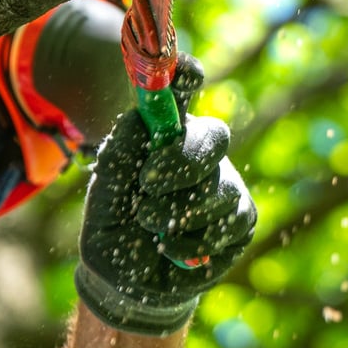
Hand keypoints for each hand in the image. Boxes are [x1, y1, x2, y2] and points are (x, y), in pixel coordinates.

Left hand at [74, 56, 255, 335]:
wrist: (128, 280)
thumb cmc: (114, 225)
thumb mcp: (105, 190)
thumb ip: (121, 153)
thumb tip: (141, 117)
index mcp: (165, 135)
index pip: (184, 92)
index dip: (186, 76)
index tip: (184, 68)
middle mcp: (200, 152)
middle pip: (213, 136)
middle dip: (181, 161)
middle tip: (148, 184)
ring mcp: (225, 184)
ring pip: (219, 187)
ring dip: (175, 212)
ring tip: (149, 225)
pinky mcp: (242, 219)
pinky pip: (229, 223)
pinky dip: (191, 240)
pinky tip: (170, 247)